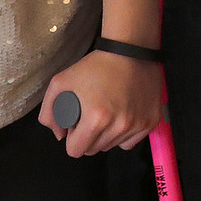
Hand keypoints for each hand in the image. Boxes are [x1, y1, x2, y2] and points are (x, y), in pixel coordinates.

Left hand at [39, 50, 161, 156]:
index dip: (72, 139)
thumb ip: (49, 113)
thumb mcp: (61, 82)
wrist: (131, 50)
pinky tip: (122, 118)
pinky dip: (125, 134)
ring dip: (107, 136)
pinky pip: (132, 141)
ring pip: (113, 146)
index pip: (76, 150)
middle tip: (91, 118)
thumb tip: (60, 135)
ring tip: (107, 114)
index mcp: (96, 119)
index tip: (76, 126)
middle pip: (95, 150)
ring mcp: (138, 124)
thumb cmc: (96, 66)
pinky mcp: (151, 121)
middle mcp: (119, 126)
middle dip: (89, 138)